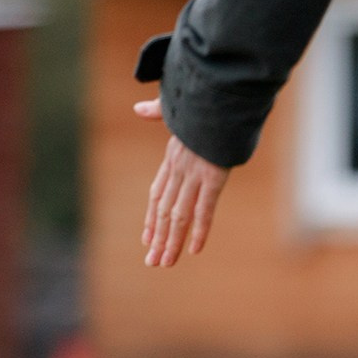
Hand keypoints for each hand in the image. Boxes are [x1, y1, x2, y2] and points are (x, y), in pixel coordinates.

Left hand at [135, 98, 230, 266]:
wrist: (217, 94)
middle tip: (152, 262)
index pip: (158, 194)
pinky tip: (194, 250)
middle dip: (158, 238)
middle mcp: (180, 169)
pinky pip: (204, 210)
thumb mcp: (179, 108)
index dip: (151, 218)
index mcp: (173, 157)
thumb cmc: (203, 100)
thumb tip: (139, 109)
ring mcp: (195, 175)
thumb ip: (159, 111)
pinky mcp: (213, 178)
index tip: (147, 238)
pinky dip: (199, 231)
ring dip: (172, 241)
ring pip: (179, 215)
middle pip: (165, 211)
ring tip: (164, 263)